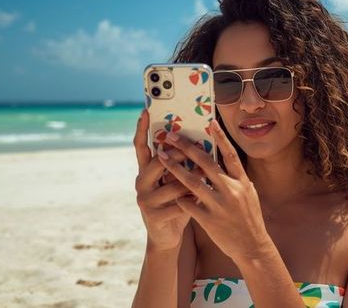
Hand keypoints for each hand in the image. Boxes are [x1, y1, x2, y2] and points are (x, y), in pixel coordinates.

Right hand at [133, 109, 205, 251]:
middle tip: (192, 146)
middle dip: (176, 154)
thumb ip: (181, 164)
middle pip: (157, 162)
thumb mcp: (175, 181)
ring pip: (171, 184)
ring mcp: (145, 200)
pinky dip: (192, 200)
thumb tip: (198, 138)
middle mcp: (141, 183)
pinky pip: (178, 204)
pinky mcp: (154, 217)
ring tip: (207, 174)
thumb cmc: (176, 203)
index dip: (142, 129)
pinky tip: (203, 198)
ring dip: (190, 179)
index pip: (141, 146)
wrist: (167, 237)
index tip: (146, 111)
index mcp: (145, 171)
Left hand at [158, 119, 273, 261]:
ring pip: (192, 182)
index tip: (209, 122)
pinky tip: (169, 191)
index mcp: (242, 182)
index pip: (230, 154)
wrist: (253, 247)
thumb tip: (225, 160)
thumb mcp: (249, 194)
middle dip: (187, 148)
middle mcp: (231, 190)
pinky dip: (179, 196)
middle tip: (172, 136)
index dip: (220, 137)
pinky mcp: (209, 220)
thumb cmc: (250, 219)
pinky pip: (188, 204)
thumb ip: (236, 178)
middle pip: (206, 163)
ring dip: (174, 168)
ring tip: (161, 157)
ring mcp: (219, 205)